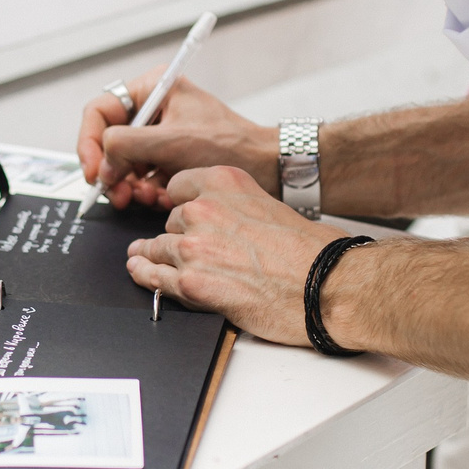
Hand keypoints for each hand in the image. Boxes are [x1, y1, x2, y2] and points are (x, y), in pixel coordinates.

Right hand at [77, 73, 276, 209]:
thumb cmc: (229, 144)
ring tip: (147, 197)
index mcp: (153, 88)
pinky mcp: (169, 158)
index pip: (101, 111)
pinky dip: (148, 191)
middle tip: (118, 194)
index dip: (89, 143)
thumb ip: (127, 145)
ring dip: (131, 186)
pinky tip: (163, 199)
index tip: (94, 172)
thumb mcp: (171, 142)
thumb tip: (100, 159)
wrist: (264, 166)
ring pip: (125, 164)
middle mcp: (153, 109)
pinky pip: (143, 177)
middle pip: (109, 141)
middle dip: (113, 171)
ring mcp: (160, 135)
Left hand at [123, 167, 346, 344]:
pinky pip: (155, 279)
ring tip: (144, 258)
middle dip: (178, 234)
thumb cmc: (314, 251)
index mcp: (224, 182)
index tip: (180, 212)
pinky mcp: (191, 284)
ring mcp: (193, 247)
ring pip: (156, 249)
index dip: (181, 203)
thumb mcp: (272, 205)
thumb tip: (230, 226)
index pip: (179, 186)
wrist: (326, 285)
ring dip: (154, 255)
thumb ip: (240, 209)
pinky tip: (142, 273)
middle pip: (170, 221)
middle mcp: (203, 209)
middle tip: (189, 248)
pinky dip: (147, 277)